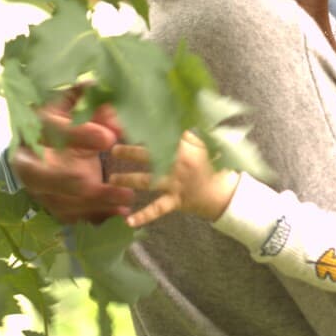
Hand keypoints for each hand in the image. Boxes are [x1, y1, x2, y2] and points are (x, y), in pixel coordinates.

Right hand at [11, 88, 133, 222]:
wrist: (53, 144)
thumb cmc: (68, 120)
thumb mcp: (79, 106)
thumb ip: (95, 105)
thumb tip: (113, 110)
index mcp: (32, 129)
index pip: (49, 132)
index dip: (78, 136)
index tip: (110, 139)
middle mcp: (28, 162)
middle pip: (40, 177)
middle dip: (69, 181)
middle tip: (99, 180)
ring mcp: (39, 189)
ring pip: (60, 201)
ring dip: (93, 202)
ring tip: (126, 197)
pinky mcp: (54, 205)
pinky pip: (73, 215)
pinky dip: (97, 215)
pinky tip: (121, 211)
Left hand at [110, 131, 239, 225]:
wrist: (223, 191)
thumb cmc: (210, 163)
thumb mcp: (202, 142)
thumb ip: (185, 129)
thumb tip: (169, 114)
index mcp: (186, 144)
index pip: (162, 133)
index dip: (145, 129)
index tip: (127, 124)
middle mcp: (179, 162)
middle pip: (150, 155)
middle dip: (130, 152)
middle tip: (114, 150)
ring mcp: (176, 182)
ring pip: (147, 180)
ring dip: (128, 179)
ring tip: (112, 178)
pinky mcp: (176, 200)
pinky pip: (157, 209)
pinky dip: (143, 216)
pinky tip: (128, 221)